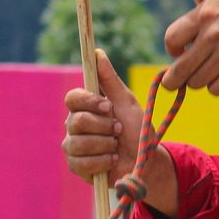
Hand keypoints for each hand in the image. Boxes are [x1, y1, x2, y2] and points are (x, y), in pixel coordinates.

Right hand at [62, 49, 143, 182]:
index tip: (109, 107)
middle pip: (76, 121)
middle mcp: (74, 124)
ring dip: (105, 145)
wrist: (145, 163)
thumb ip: (110, 80)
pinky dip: (102, 162)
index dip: (89, 102)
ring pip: (78, 143)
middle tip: (118, 130)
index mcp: (85, 107)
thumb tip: (97, 53)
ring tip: (116, 147)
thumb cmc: (136, 130)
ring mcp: (73, 146)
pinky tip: (111, 160)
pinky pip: (81, 163)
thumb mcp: (127, 103)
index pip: (73, 98)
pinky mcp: (76, 166)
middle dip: (104, 127)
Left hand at [162, 0, 218, 95]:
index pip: (171, 40)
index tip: (182, 49)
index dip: (174, 49)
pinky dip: (218, 86)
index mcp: (204, 13)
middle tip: (183, 75)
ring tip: (212, 67)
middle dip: (178, 76)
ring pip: (196, 82)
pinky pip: (215, 90)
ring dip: (201, 80)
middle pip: (180, 70)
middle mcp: (215, 32)